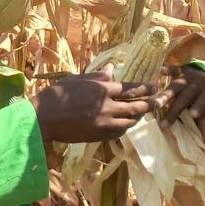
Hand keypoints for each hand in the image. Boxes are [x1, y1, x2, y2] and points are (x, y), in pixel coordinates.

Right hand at [33, 71, 160, 143]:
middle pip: (136, 106)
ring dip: (139, 116)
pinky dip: (126, 126)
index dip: (145, 87)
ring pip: (130, 121)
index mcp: (102, 89)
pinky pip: (119, 132)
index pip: (130, 88)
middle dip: (150, 103)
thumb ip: (97, 76)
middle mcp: (107, 106)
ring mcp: (104, 123)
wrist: (43, 119)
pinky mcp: (99, 135)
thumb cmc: (57, 95)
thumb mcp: (77, 79)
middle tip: (160, 101)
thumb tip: (113, 70)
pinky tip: (127, 123)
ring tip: (144, 113)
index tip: (155, 86)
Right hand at [162, 66, 204, 142]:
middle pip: (185, 97)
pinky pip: (175, 69)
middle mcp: (197, 85)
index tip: (192, 115)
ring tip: (155, 103)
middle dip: (175, 109)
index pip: (203, 102)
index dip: (199, 107)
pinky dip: (169, 69)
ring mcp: (188, 76)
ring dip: (165, 94)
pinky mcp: (182, 69)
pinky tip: (160, 71)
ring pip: (176, 86)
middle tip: (164, 122)